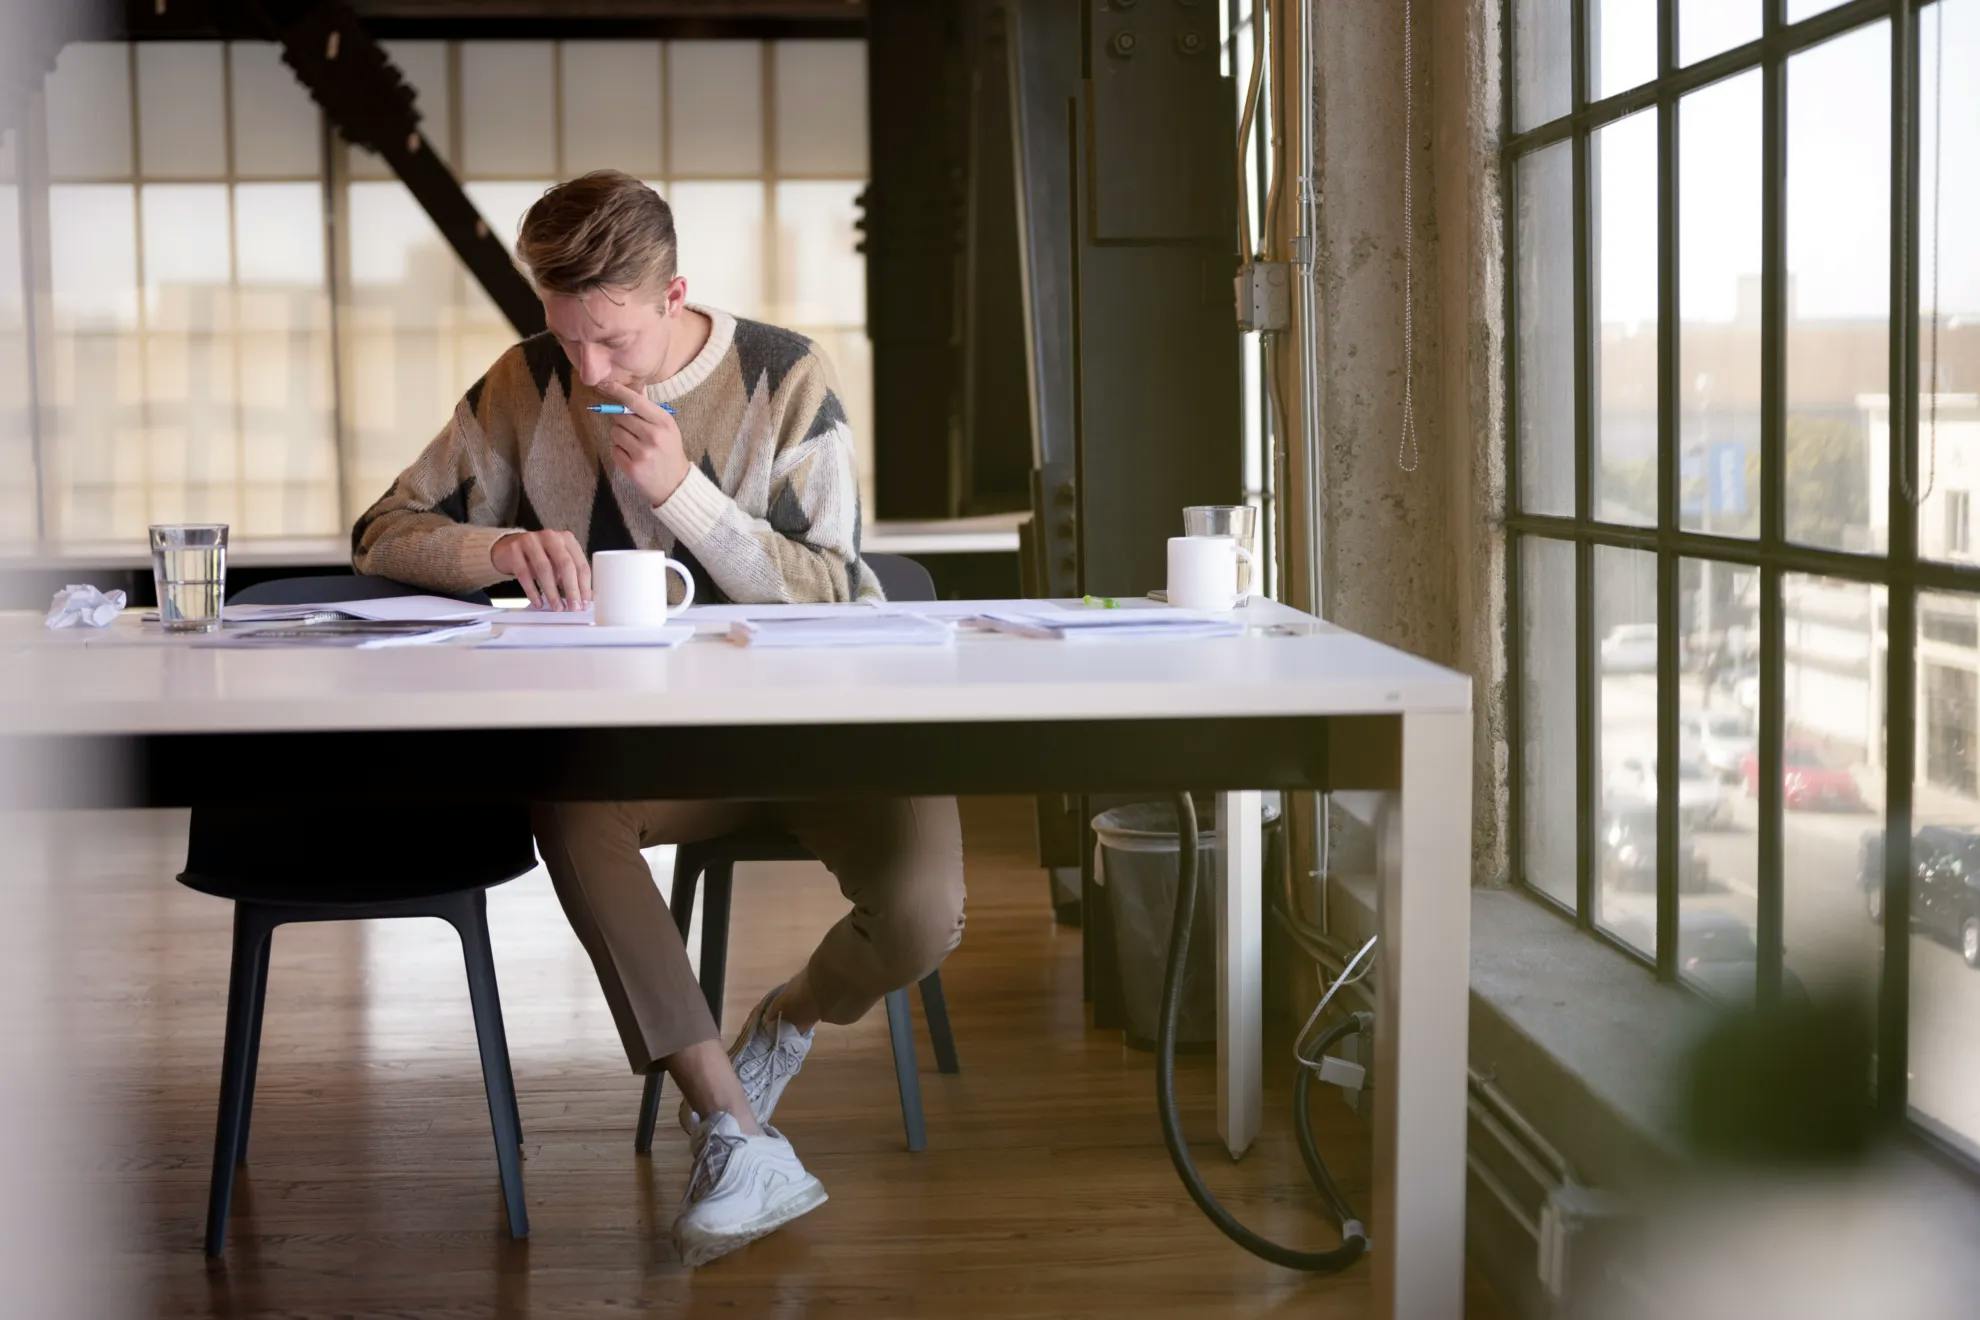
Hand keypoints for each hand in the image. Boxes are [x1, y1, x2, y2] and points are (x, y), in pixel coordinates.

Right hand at [491, 529, 591, 610]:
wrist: (509, 547)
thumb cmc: (540, 557)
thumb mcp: (558, 562)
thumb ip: (571, 577)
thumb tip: (584, 599)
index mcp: (567, 539)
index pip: (580, 564)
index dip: (584, 586)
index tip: (585, 603)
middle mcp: (550, 537)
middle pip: (565, 564)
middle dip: (571, 589)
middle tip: (573, 607)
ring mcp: (531, 541)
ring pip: (544, 569)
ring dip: (552, 592)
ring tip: (557, 607)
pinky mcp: (514, 549)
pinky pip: (524, 573)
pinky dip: (532, 591)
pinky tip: (538, 602)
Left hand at [594, 379, 690, 506]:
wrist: (675, 484)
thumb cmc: (669, 451)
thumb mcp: (667, 428)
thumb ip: (650, 410)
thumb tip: (635, 388)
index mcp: (664, 422)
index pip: (635, 402)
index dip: (618, 391)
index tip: (604, 384)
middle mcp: (653, 436)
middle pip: (620, 416)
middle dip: (620, 420)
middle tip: (632, 430)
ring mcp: (642, 453)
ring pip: (615, 433)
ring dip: (620, 437)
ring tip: (634, 446)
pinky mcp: (632, 467)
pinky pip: (614, 449)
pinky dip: (619, 452)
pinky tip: (632, 457)